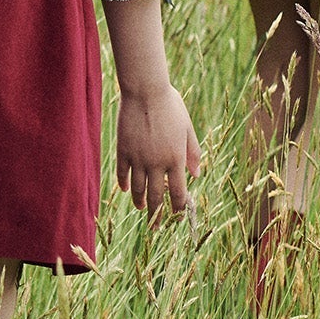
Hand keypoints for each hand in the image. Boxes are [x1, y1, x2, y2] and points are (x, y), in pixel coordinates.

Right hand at [116, 81, 200, 221]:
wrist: (145, 91)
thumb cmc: (170, 106)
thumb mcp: (187, 127)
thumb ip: (193, 152)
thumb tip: (197, 174)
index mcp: (176, 158)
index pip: (179, 192)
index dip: (179, 207)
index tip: (178, 215)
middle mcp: (157, 163)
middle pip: (157, 196)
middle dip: (158, 214)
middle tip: (157, 227)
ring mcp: (138, 158)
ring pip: (138, 189)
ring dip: (140, 202)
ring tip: (141, 209)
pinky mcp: (123, 150)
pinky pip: (123, 173)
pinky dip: (124, 184)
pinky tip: (126, 190)